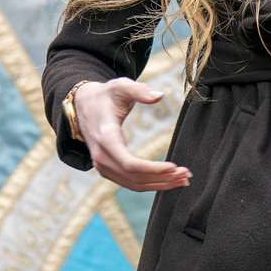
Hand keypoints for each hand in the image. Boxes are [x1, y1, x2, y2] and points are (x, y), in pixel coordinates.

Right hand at [74, 78, 190, 191]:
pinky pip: (130, 183)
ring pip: (134, 184)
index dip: (153, 169)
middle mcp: (101, 157)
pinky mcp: (108, 170)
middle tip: (187, 174)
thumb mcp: (121, 86)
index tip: (174, 166)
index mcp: (106, 138)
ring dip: (159, 184)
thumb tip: (159, 95)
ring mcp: (103, 166)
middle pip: (135, 178)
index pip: (130, 164)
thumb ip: (139, 90)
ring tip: (183, 179)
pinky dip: (150, 184)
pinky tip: (168, 179)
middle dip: (162, 178)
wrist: (83, 105)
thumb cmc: (106, 95)